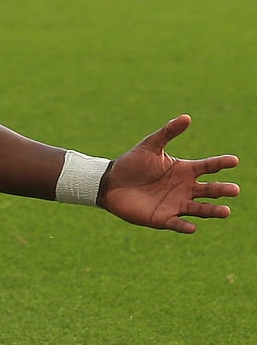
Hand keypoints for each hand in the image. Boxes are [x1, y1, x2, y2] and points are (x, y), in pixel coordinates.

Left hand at [98, 115, 238, 232]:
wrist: (111, 183)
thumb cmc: (132, 163)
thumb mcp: (150, 146)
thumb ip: (167, 133)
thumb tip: (187, 117)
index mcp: (185, 170)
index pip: (209, 166)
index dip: (221, 163)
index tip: (234, 160)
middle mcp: (186, 188)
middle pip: (210, 190)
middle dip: (222, 190)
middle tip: (234, 189)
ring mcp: (177, 204)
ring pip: (201, 209)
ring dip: (213, 211)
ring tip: (225, 211)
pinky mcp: (165, 219)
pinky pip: (178, 224)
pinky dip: (185, 226)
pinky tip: (192, 227)